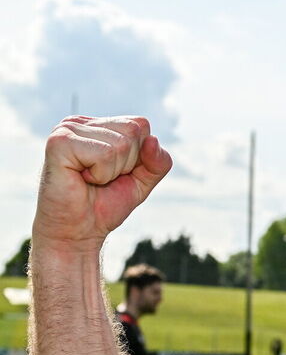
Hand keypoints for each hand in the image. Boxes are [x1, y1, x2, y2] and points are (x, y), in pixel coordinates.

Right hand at [34, 116, 171, 249]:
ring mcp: (67, 129)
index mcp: (97, 125)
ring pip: (121, 144)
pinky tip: (82, 179)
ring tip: (91, 180)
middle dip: (127, 164)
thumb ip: (158, 162)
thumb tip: (153, 140)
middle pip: (134, 131)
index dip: (139, 157)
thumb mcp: (142, 181)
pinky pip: (104, 154)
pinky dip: (101, 174)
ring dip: (112, 171)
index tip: (116, 173)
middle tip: (101, 179)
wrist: (78, 231)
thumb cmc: (104, 205)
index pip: (141, 125)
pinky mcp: (59, 142)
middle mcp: (80, 122)